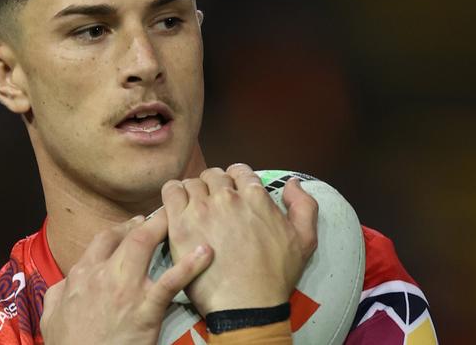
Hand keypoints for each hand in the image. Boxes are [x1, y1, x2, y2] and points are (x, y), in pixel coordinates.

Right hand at [40, 210, 212, 344]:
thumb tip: (64, 283)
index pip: (104, 240)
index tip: (134, 224)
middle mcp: (103, 275)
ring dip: (164, 226)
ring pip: (144, 244)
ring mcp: (126, 289)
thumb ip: (58, 294)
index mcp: (82, 275)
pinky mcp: (146, 309)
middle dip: (148, 221)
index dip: (122, 229)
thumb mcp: (52, 316)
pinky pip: (170, 281)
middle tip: (162, 214)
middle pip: (128, 235)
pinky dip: (189, 265)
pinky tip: (205, 253)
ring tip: (182, 216)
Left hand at [161, 164, 317, 315]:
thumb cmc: (275, 276)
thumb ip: (304, 205)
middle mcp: (227, 197)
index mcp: (255, 196)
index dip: (235, 181)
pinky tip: (177, 208)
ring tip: (195, 210)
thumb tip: (292, 183)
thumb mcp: (305, 240)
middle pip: (214, 175)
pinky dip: (174, 194)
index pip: (239, 171)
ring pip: (192, 182)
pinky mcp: (180, 223)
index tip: (232, 195)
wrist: (247, 304)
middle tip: (213, 206)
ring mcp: (201, 208)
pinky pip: (171, 192)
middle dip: (214, 186)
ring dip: (194, 192)